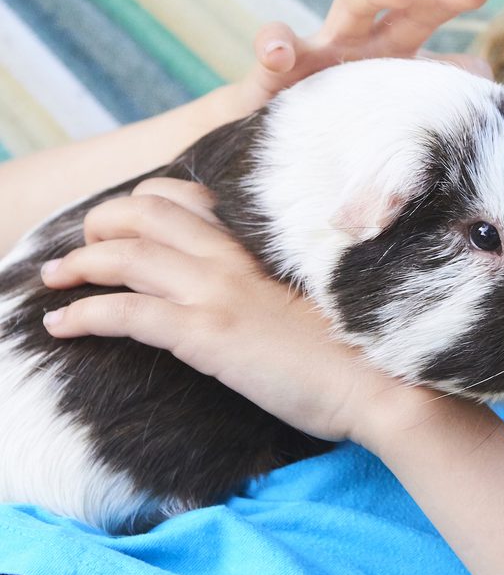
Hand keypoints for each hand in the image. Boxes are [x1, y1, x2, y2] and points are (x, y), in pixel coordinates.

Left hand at [38, 178, 426, 445]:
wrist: (380, 378)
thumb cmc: (357, 345)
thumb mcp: (316, 293)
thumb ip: (277, 278)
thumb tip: (255, 289)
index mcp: (258, 243)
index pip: (187, 196)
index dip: (146, 202)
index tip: (127, 222)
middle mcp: (232, 257)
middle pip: (146, 213)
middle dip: (102, 223)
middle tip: (82, 247)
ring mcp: (218, 291)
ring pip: (126, 255)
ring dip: (78, 264)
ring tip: (53, 279)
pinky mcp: (207, 334)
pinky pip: (126, 313)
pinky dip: (84, 313)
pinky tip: (61, 324)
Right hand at [237, 0, 492, 111]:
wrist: (267, 153)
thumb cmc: (337, 132)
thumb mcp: (388, 120)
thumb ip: (433, 99)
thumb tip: (487, 83)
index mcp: (395, 54)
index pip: (431, 18)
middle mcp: (364, 44)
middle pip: (406, 4)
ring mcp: (320, 52)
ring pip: (351, 4)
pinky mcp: (271, 74)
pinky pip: (273, 47)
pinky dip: (274, 43)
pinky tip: (277, 53)